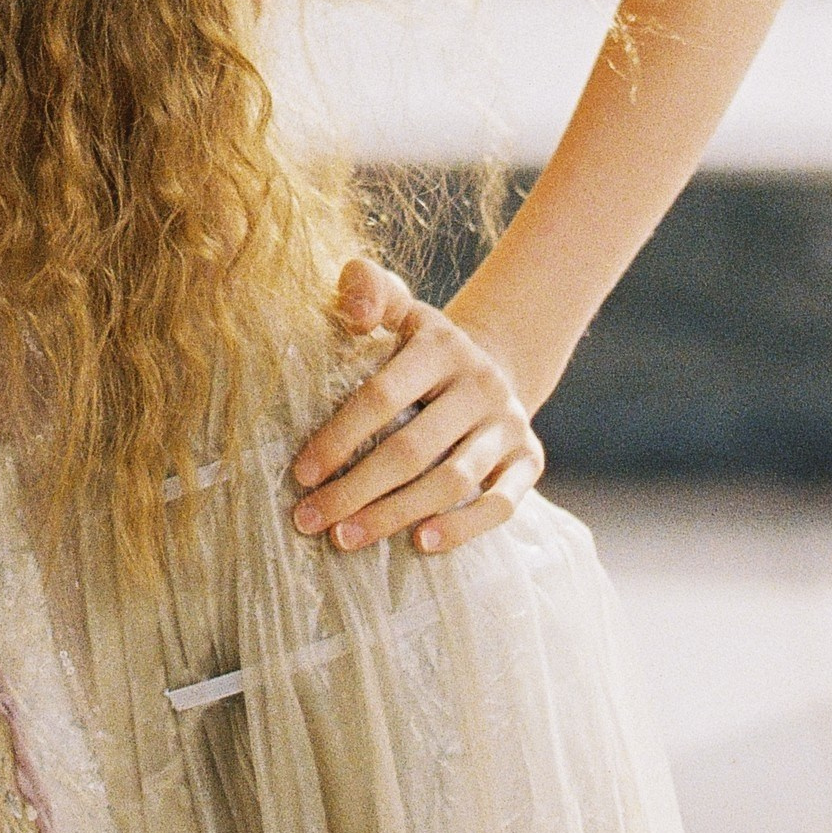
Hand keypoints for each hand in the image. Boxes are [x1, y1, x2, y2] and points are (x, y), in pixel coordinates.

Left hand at [289, 259, 544, 557]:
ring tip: (347, 538)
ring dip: (395, 516)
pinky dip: (463, 528)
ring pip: (452, 481)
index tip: (300, 474)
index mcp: (440, 346)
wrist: (496, 364)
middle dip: (355, 490)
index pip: (381, 395)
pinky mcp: (531, 460)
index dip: (338, 437)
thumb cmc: (422, 345)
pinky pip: (502, 504)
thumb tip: (355, 311)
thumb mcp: (400, 307)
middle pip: (412, 449)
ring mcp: (509, 424)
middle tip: (310, 521)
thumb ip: (368, 289)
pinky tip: (421, 544)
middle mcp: (480, 384)